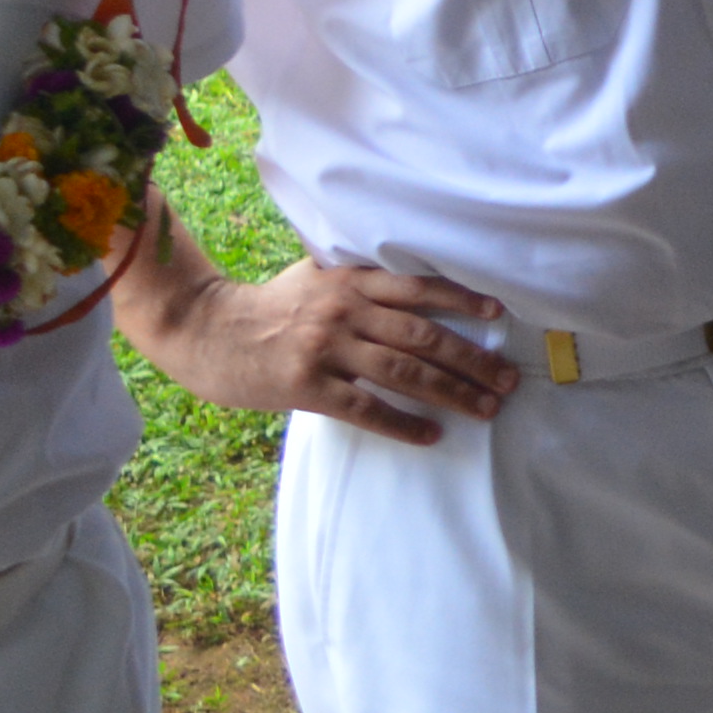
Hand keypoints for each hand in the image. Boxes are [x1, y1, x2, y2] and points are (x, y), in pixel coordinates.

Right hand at [156, 258, 521, 442]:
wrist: (205, 331)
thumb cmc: (268, 307)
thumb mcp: (313, 277)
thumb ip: (359, 278)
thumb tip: (415, 281)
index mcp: (350, 281)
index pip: (419, 288)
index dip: (463, 300)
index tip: (499, 315)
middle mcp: (343, 310)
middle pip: (423, 335)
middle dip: (473, 360)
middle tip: (508, 380)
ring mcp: (325, 348)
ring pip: (404, 372)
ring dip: (452, 392)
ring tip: (486, 409)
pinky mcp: (306, 385)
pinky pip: (366, 408)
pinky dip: (403, 423)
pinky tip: (431, 435)